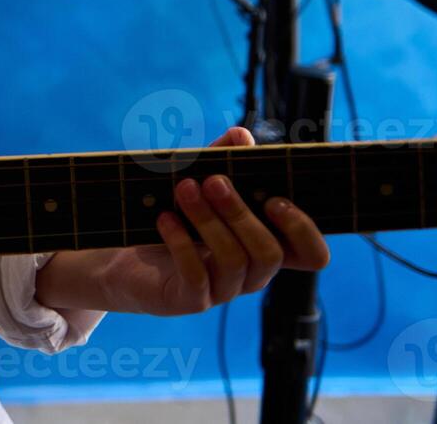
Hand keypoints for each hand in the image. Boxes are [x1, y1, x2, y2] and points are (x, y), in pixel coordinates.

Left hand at [36, 127, 330, 316]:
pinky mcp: (190, 300)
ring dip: (209, 221)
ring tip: (183, 189)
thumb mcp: (196, 182)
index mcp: (264, 245)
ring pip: (234, 261)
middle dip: (241, 213)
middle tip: (213, 181)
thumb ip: (222, 160)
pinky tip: (164, 218)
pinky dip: (181, 243)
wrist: (124, 255)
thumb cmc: (172, 215)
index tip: (277, 199)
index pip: (311, 254)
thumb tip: (242, 135)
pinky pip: (196, 276)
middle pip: (269, 253)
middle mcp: (251, 274)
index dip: (304, 231)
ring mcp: (222, 290)